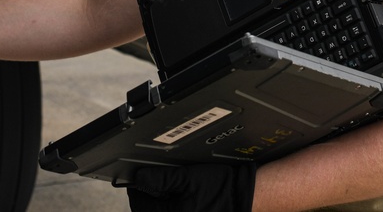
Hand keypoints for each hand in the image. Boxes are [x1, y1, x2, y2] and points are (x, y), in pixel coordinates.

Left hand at [126, 163, 256, 211]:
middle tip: (153, 179)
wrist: (245, 197)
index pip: (139, 203)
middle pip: (148, 211)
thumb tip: (140, 178)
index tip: (140, 175)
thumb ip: (161, 178)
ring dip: (159, 201)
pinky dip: (172, 206)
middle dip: (148, 196)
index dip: (137, 186)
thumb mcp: (189, 176)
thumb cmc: (222, 188)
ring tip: (170, 187)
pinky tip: (181, 196)